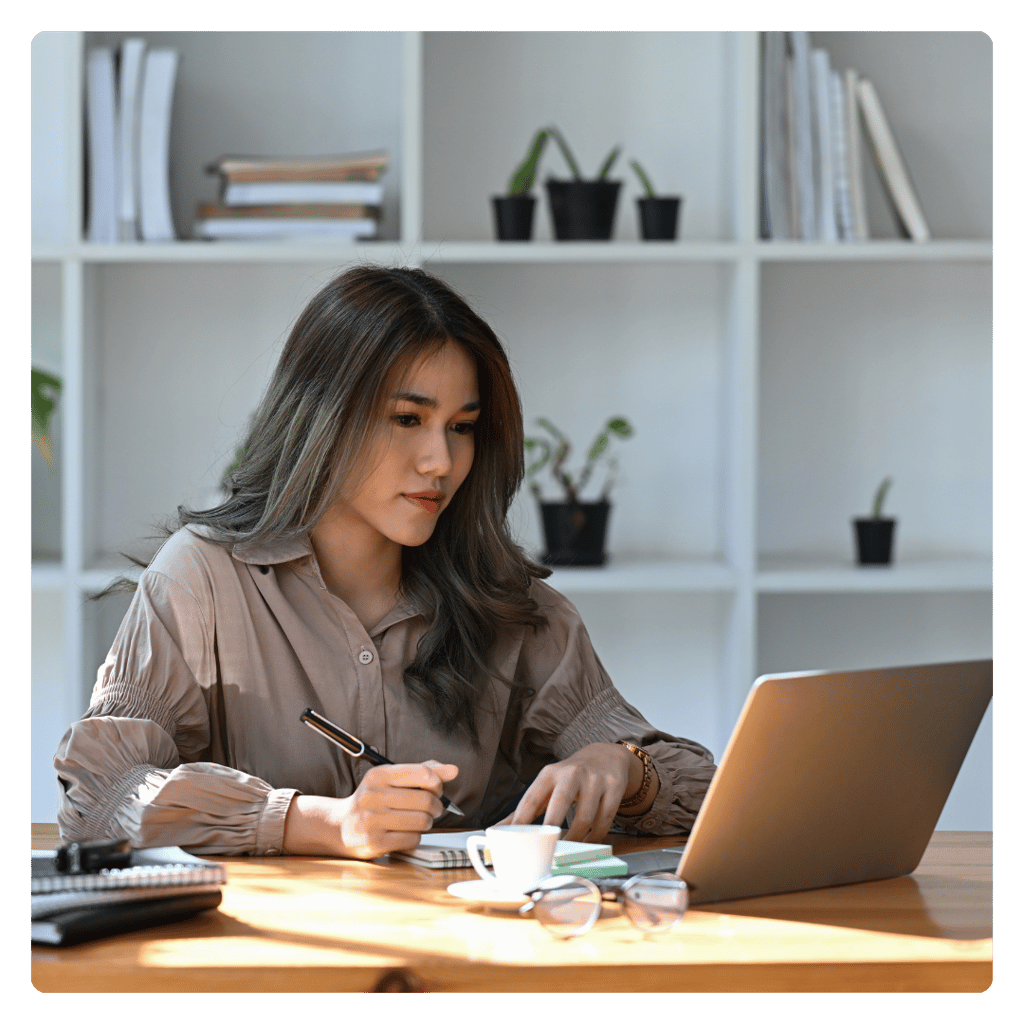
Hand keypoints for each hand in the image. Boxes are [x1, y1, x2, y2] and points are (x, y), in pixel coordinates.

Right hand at [283, 760, 458, 859]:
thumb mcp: (392, 779)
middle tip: (433, 808)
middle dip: (436, 806)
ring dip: (427, 822)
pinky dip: (416, 837)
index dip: (437, 783)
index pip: (422, 774)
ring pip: (422, 821)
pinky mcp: (375, 842)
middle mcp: (373, 795)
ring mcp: (372, 820)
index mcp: (379, 775)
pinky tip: (406, 832)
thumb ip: (423, 772)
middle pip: (426, 800)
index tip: (436, 789)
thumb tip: (453, 770)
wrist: (341, 826)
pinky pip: (412, 839)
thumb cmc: (374, 800)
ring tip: (420, 820)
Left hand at [499, 742, 638, 843]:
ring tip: (568, 853)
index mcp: (549, 774)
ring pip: (585, 818)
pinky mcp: (614, 788)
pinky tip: (588, 845)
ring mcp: (594, 781)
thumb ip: (525, 808)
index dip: (521, 821)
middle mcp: (571, 774)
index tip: (514, 843)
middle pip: (559, 805)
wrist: (605, 757)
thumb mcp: (546, 785)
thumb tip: (496, 831)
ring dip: (576, 841)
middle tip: (545, 852)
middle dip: (551, 830)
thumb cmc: (569, 778)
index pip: (531, 799)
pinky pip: (605, 821)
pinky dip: (596, 838)